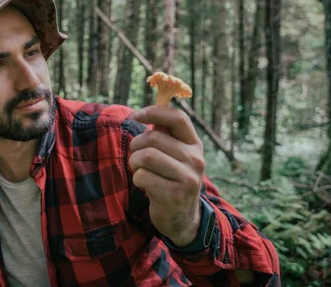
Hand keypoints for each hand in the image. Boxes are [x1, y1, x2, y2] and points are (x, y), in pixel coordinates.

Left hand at [129, 105, 205, 246]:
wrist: (182, 218)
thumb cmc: (171, 179)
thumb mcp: (175, 155)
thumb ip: (165, 135)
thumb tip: (149, 112)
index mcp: (194, 145)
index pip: (178, 118)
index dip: (155, 112)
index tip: (136, 115)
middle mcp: (195, 160)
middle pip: (154, 138)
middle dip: (136, 145)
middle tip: (136, 156)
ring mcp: (187, 178)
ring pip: (146, 156)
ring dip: (135, 162)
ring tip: (140, 169)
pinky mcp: (174, 195)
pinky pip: (143, 176)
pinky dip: (137, 179)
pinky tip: (145, 185)